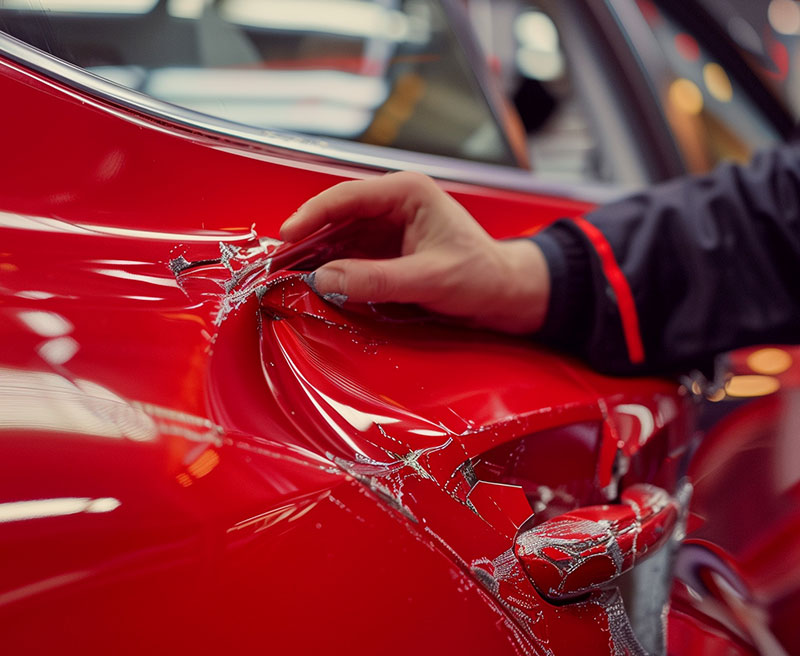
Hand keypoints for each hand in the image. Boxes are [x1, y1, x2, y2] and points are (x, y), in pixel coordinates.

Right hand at [280, 171, 549, 333]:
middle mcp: (394, 203)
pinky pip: (351, 255)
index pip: (347, 197)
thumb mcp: (428, 279)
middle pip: (337, 216)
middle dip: (308, 238)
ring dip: (317, 255)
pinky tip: (319, 281)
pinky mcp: (388, 249)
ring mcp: (389, 226)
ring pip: (340, 236)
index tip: (286, 236)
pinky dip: (334, 268)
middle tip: (279, 262)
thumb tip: (325, 280)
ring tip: (290, 274)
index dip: (311, 215)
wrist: (504, 293)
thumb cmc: (480, 276)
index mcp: (407, 192)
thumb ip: (376, 280)